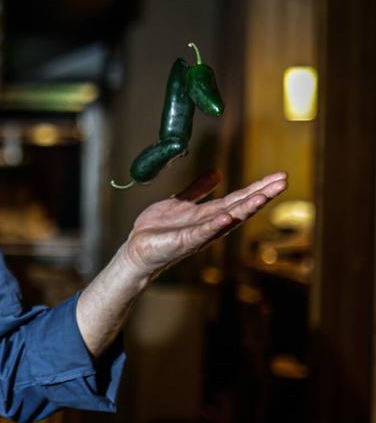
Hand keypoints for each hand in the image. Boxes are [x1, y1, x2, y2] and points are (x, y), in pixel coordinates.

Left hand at [122, 169, 288, 277]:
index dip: (259, 187)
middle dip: (262, 194)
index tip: (279, 177)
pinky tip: (228, 218)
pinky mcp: (185, 241)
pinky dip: (216, 225)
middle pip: (241, 207)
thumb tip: (217, 173)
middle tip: (283, 181)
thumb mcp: (181, 203)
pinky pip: (203, 232)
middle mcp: (210, 224)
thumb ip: (199, 190)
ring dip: (246, 209)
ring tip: (263, 197)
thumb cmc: (159, 229)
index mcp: (210, 213)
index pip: (239, 198)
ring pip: (228, 219)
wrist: (137, 249)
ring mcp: (199, 233)